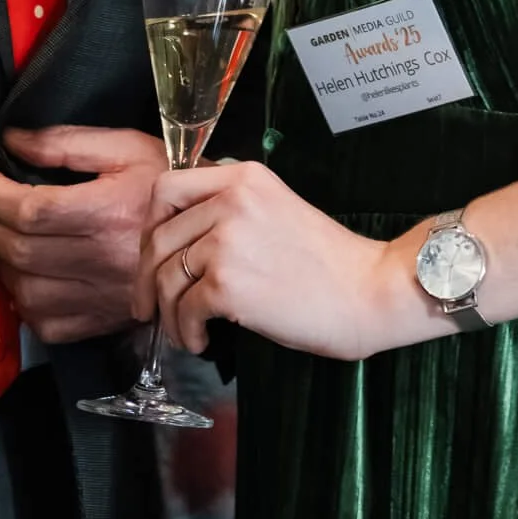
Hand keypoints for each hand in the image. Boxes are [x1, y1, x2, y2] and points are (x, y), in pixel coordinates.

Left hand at [0, 125, 166, 345]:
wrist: (209, 231)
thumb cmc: (167, 180)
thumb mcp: (125, 148)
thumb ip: (64, 142)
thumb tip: (12, 141)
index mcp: (107, 212)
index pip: (30, 210)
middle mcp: (102, 259)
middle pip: (20, 250)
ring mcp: (101, 297)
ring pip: (26, 291)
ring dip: (2, 264)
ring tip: (5, 238)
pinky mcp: (102, 321)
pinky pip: (46, 324)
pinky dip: (24, 303)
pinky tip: (27, 276)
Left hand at [136, 158, 428, 361]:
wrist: (369, 290)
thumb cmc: (330, 262)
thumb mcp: (275, 211)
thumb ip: (232, 211)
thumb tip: (183, 238)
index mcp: (242, 177)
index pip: (166, 188)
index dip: (151, 226)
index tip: (154, 256)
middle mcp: (230, 200)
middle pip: (158, 238)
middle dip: (148, 278)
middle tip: (149, 307)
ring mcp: (227, 240)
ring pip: (166, 278)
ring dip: (169, 314)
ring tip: (185, 332)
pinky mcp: (227, 283)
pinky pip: (184, 310)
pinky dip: (187, 332)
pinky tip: (202, 341)